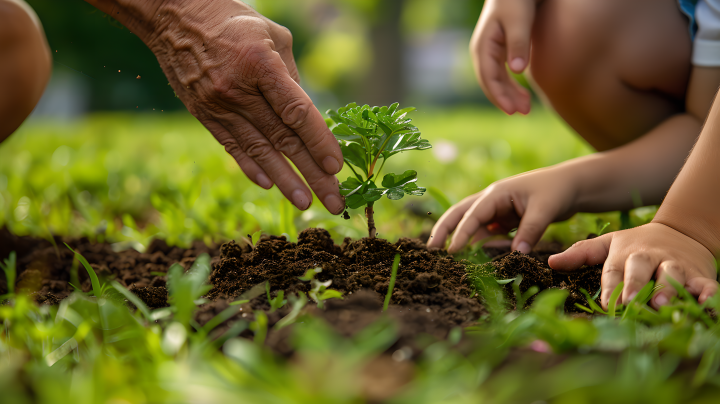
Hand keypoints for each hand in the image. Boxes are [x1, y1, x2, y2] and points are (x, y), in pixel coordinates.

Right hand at [147, 1, 343, 212]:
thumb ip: (292, 77)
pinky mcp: (205, 114)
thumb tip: (307, 116)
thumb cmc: (234, 23)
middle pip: (282, 139)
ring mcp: (218, 105)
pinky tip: (269, 186)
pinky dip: (252, 167)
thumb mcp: (273, 35)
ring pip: (259, 150)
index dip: (319, 142)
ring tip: (305, 203)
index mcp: (260, 64)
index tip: (336, 167)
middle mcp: (238, 89)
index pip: (296, 112)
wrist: (174, 17)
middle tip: (334, 201)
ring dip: (285, 181)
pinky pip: (232, 146)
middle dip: (312, 174)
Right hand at [428, 167, 576, 253]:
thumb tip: (517, 254)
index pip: (473, 214)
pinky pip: (485, 232)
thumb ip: (530, 231)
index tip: (451, 251)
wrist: (571, 186)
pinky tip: (471, 257)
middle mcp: (492, 200)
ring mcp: (496, 210)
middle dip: (444, 230)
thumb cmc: (556, 191)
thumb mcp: (545, 210)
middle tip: (430, 250)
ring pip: (470, 224)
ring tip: (446, 257)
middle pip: (460, 214)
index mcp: (497, 193)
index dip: (461, 233)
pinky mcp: (504, 220)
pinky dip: (477, 243)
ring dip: (459, 238)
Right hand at [470, 0, 534, 114]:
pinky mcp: (501, 50)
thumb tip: (517, 70)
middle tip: (523, 112)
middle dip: (505, 99)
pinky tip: (523, 94)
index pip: (488, 78)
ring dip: (509, 95)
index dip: (499, 96)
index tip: (512, 110)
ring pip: (497, 80)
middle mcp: (483, 51)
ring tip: (526, 108)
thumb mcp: (520, 19)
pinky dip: (511, 85)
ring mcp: (491, 51)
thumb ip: (519, 44)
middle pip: (491, 82)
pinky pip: (502, 74)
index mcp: (483, 45)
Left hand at [549, 223, 718, 309]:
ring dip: (668, 289)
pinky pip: (706, 284)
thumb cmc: (636, 245)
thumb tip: (550, 262)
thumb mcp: (609, 244)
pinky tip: (706, 303)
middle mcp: (650, 259)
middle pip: (642, 270)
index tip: (607, 303)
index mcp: (626, 253)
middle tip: (632, 303)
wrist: (681, 232)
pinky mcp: (701, 275)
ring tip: (662, 303)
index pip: (614, 270)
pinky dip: (708, 294)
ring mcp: (676, 266)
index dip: (611, 287)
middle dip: (636, 286)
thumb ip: (582, 254)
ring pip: (673, 276)